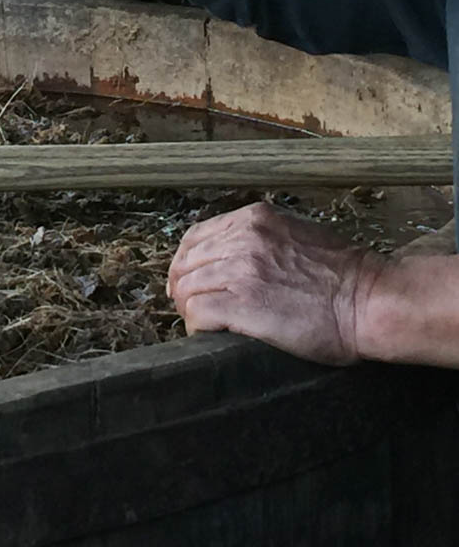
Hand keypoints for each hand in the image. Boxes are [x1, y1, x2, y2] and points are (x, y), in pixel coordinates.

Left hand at [167, 201, 383, 364]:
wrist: (370, 300)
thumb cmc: (344, 274)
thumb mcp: (297, 234)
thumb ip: (262, 239)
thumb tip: (232, 256)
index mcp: (255, 219)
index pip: (196, 236)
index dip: (186, 261)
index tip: (186, 279)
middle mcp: (243, 239)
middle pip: (187, 262)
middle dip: (183, 286)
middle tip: (190, 307)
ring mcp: (241, 270)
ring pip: (188, 287)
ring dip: (189, 308)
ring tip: (201, 323)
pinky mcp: (243, 304)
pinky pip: (198, 312)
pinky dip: (196, 325)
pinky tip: (206, 334)